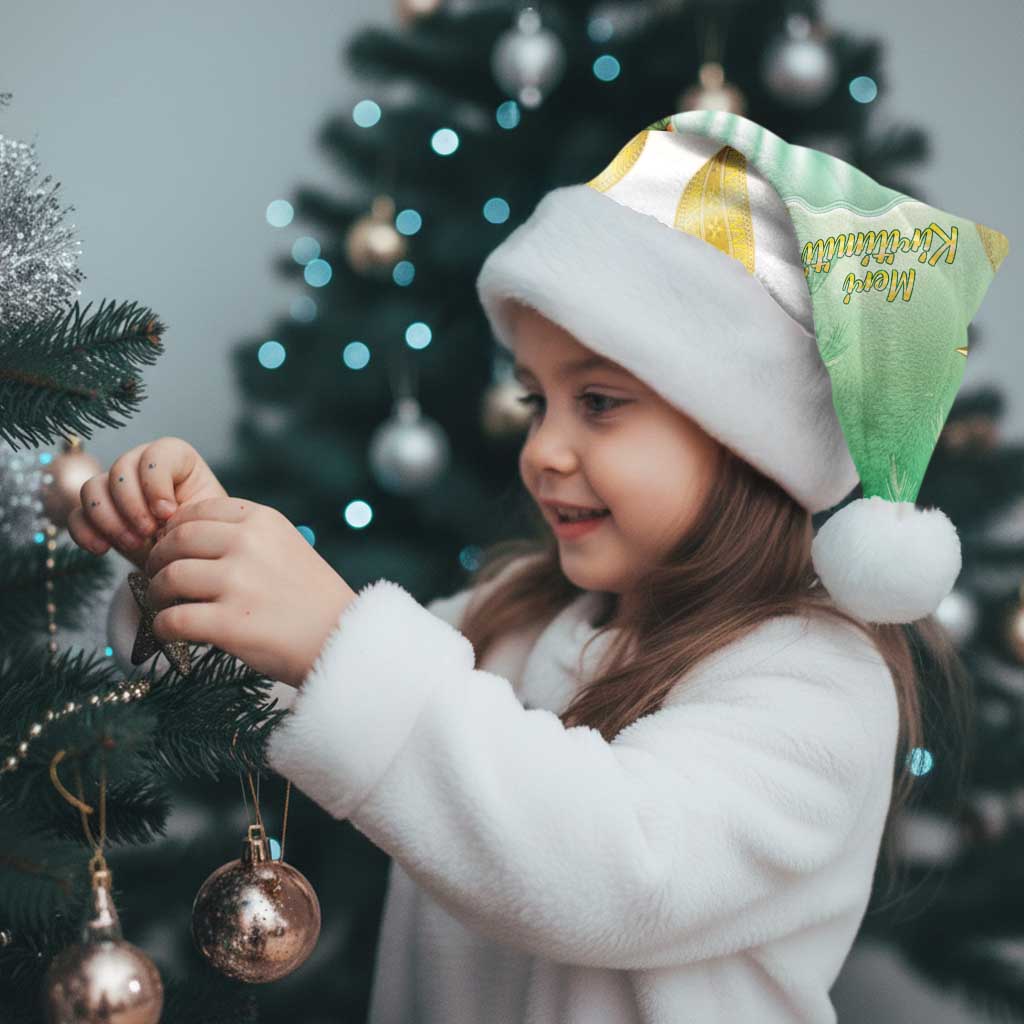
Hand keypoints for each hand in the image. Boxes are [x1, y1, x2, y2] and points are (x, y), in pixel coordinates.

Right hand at [67, 437, 227, 570]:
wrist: (188, 560)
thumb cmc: (203, 534)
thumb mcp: (206, 520)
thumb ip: (189, 510)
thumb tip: (162, 515)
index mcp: (176, 459)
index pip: (156, 454)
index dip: (156, 483)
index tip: (168, 513)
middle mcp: (141, 466)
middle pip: (120, 469)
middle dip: (132, 505)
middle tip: (148, 533)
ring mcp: (115, 488)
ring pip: (92, 488)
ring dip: (109, 520)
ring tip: (133, 544)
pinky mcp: (97, 514)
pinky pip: (76, 515)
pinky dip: (85, 532)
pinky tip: (102, 549)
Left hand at [142, 496, 357, 687]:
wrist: (343, 639)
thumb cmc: (312, 598)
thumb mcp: (287, 546)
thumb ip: (246, 536)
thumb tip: (185, 537)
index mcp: (263, 520)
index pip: (197, 511)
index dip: (175, 530)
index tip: (172, 548)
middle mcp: (248, 544)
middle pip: (176, 541)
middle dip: (158, 560)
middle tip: (157, 577)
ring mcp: (238, 583)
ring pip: (169, 578)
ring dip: (157, 594)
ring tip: (165, 605)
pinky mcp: (229, 623)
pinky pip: (172, 620)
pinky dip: (163, 628)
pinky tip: (170, 632)